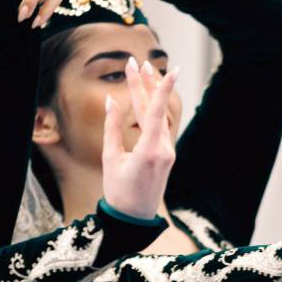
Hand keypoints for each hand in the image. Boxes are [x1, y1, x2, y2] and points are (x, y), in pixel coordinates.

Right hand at [101, 58, 178, 219]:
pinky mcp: (166, 156)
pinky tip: (149, 97)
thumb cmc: (119, 192)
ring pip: (160, 118)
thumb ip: (112, 128)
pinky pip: (161, 128)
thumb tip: (110, 100)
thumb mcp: (110, 159)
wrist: (134, 219)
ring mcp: (167, 153)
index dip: (161, 89)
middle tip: (137, 63)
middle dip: (146, 85)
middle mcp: (163, 150)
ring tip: (144, 73)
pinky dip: (154, 111)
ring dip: (151, 95)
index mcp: (148, 151)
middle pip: (155, 111)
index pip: (156, 113)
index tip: (170, 69)